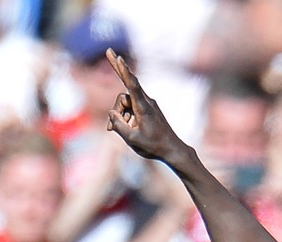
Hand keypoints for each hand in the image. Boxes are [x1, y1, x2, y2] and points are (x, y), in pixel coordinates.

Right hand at [106, 48, 182, 162]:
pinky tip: (129, 129)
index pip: (132, 85)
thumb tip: (111, 112)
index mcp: (144, 108)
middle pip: (123, 96)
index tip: (119, 58)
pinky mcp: (148, 109)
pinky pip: (132, 108)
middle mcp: (147, 102)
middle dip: (116, 101)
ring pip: (126, 103)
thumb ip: (118, 125)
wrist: (173, 150)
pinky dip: (127, 117)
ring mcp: (148, 105)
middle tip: (108, 51)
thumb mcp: (132, 139)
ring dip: (121, 116)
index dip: (123, 71)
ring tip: (122, 132)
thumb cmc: (153, 146)